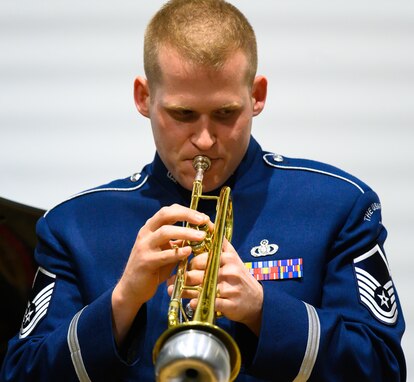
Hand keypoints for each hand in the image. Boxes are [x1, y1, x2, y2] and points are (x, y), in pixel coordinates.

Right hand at [111, 204, 208, 344]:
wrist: (132, 288)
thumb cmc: (153, 267)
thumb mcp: (166, 250)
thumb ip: (179, 241)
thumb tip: (200, 233)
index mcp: (151, 227)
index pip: (168, 211)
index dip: (186, 211)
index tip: (203, 217)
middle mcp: (146, 233)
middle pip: (165, 215)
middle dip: (186, 215)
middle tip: (203, 220)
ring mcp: (144, 247)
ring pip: (165, 232)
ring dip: (186, 232)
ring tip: (201, 236)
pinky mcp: (145, 262)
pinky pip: (164, 255)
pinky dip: (178, 253)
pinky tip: (189, 252)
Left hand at [168, 239, 263, 335]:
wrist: (257, 299)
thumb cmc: (239, 275)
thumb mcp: (232, 255)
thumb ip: (219, 240)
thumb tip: (206, 221)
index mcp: (227, 257)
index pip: (200, 258)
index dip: (190, 263)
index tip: (184, 266)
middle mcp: (229, 271)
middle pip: (198, 273)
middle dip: (186, 277)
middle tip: (179, 279)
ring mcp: (229, 288)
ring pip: (201, 288)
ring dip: (186, 291)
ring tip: (177, 290)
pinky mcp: (229, 304)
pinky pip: (208, 303)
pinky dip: (197, 303)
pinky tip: (191, 302)